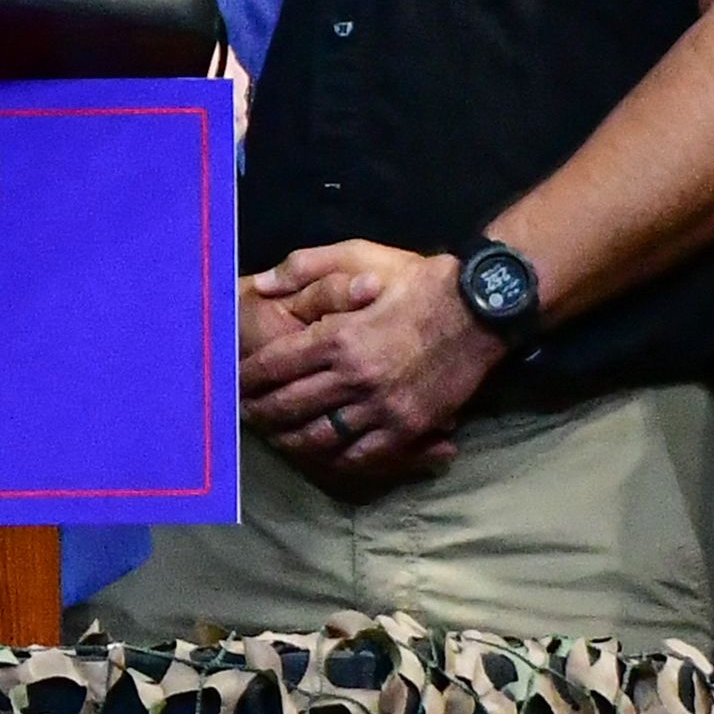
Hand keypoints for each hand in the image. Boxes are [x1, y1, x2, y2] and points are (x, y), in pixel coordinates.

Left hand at [239, 239, 497, 482]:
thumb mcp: (362, 255)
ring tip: (276, 437)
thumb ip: (307, 267)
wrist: (481, 309)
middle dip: (260, 413)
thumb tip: (261, 285)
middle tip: (244, 415)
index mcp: (338, 337)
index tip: (232, 383)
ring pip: (321, 437)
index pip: (275, 366)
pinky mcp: (407, 428)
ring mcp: (382, 408)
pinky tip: (323, 454)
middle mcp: (354, 378)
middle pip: (290, 407)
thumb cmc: (419, 280)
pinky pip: (362, 455)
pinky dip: (337, 458)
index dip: (247, 378)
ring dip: (291, 440)